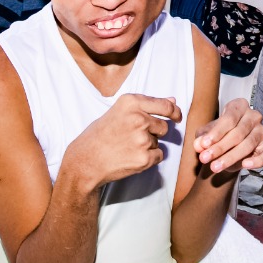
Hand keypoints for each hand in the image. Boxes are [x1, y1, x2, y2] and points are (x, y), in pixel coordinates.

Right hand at [66, 94, 182, 189]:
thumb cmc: (100, 135)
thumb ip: (147, 105)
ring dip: (148, 145)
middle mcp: (138, 118)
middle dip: (154, 133)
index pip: (166, 106)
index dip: (175, 112)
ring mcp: (142, 139)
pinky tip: (131, 157)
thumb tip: (173, 101)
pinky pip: (158, 156)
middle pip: (164, 126)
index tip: (177, 117)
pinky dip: (149, 158)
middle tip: (133, 138)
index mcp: (131, 102)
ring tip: (127, 147)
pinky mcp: (144, 158)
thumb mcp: (119, 111)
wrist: (85, 161)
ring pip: (158, 142)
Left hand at [193, 98, 262, 173]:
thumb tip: (199, 145)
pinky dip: (256, 161)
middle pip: (238, 132)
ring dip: (231, 157)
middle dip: (220, 147)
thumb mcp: (206, 133)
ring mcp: (262, 131)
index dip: (216, 133)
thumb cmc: (219, 134)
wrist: (229, 147)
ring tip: (215, 167)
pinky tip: (245, 165)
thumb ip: (202, 137)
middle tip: (205, 159)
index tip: (204, 144)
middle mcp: (254, 116)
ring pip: (248, 144)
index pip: (229, 118)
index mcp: (240, 106)